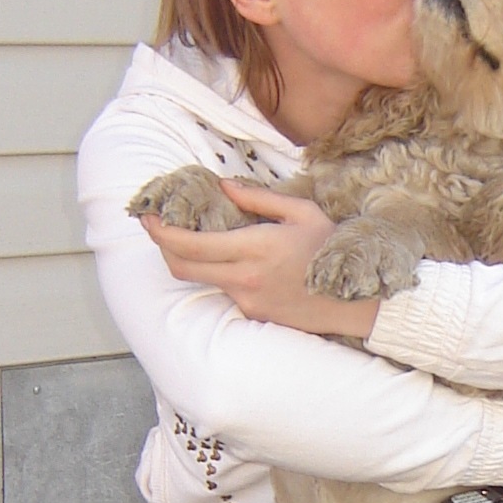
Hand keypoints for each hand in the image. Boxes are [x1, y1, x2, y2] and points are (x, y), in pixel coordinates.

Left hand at [139, 182, 379, 336]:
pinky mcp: (253, 315)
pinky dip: (221, 274)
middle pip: (182, 267)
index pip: (189, 245)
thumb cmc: (330, 249)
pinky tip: (236, 262)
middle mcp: (244, 278)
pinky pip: (226, 292)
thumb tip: (223, 187)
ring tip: (196, 239)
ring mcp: (247, 300)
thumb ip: (258, 198)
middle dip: (162, 247)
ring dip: (192, 260)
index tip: (148, 218)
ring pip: (202, 280)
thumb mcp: (302, 212)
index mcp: (254, 248)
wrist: (354, 301)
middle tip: (158, 227)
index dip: (160, 232)